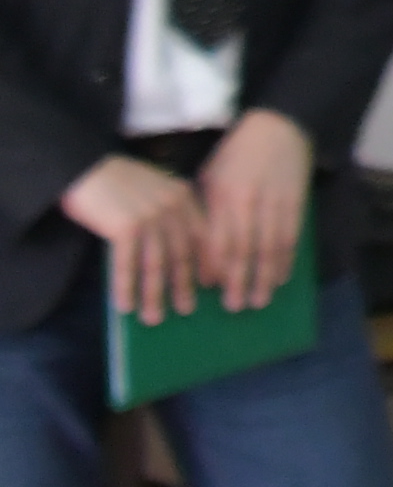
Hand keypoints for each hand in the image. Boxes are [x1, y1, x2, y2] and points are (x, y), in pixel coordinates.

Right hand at [61, 155, 205, 326]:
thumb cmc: (120, 183)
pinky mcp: (125, 227)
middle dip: (183, 286)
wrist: (86, 167)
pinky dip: (126, 288)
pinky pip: (127, 265)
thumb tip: (178, 254)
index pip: (204, 236)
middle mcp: (171, 207)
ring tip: (154, 318)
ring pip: (156, 265)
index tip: (212, 285)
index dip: (208, 262)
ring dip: (155, 295)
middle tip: (186, 310)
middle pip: (182, 254)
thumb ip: (171, 213)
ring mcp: (149, 217)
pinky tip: (125, 306)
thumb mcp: (155, 191)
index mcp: (184, 197)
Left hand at [198, 109, 312, 312]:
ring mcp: (276, 202)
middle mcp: (250, 202)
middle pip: (245, 249)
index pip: (219, 238)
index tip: (211, 289)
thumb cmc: (236, 153)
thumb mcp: (211, 176)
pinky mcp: (297, 201)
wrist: (279, 126)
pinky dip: (287, 259)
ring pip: (271, 247)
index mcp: (224, 195)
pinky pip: (292, 236)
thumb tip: (201, 249)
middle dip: (241, 280)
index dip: (216, 266)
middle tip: (236, 307)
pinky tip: (282, 276)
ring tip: (261, 299)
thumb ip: (207, 210)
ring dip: (265, 276)